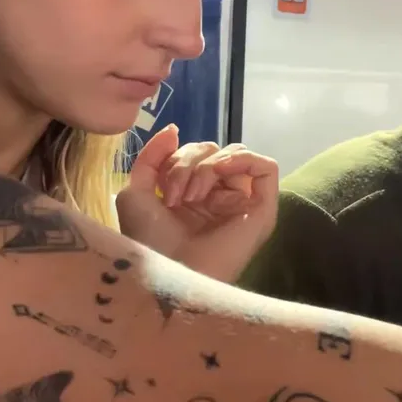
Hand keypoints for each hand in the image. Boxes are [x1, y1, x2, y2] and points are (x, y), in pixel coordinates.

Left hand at [116, 124, 278, 282]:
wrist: (169, 272)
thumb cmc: (150, 241)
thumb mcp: (136, 191)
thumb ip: (152, 156)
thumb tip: (174, 129)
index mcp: (194, 193)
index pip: (195, 152)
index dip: (175, 159)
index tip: (161, 189)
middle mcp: (220, 195)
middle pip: (214, 150)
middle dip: (188, 164)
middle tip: (175, 196)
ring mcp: (242, 201)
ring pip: (236, 155)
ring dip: (209, 166)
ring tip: (194, 195)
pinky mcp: (263, 209)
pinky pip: (265, 166)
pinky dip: (241, 161)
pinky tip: (221, 174)